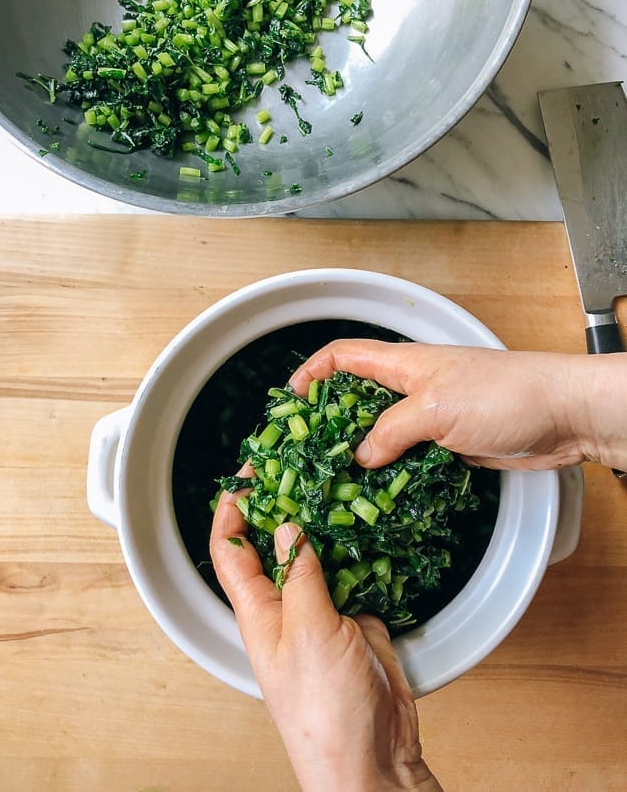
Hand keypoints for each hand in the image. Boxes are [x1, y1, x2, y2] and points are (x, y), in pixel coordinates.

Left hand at [210, 477, 441, 791]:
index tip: (245, 474)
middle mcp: (286, 608)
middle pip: (276, 545)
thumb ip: (299, 575)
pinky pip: (355, 575)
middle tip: (300, 468)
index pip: (231, 551)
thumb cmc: (324, 709)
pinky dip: (361, 551)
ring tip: (335, 486)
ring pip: (318, 557)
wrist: (373, 757)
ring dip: (325, 525)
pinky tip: (370, 527)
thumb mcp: (306, 630)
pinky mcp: (357, 621)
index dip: (232, 510)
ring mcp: (323, 613)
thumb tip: (288, 527)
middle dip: (283, 506)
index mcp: (258, 612)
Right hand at [289, 340, 626, 471]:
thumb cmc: (503, 394)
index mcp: (403, 363)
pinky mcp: (448, 445)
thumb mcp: (435, 409)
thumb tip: (361, 457)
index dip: (313, 373)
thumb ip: (390, 431)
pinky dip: (394, 475)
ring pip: (383, 435)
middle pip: (358, 400)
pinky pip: (409, 459)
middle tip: (309, 456)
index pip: (344, 355)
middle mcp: (412, 388)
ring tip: (338, 484)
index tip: (290, 401)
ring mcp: (431, 417)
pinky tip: (380, 495)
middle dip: (332, 424)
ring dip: (364, 457)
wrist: (562, 414)